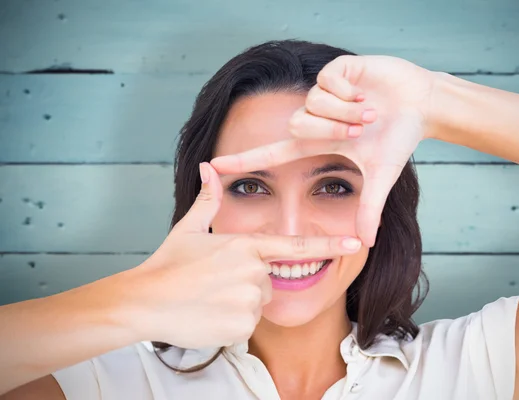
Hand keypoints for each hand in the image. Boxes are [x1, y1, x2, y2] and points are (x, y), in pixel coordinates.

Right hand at [126, 163, 361, 348]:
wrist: (144, 302)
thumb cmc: (167, 265)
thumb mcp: (189, 230)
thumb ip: (208, 199)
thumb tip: (208, 167)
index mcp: (245, 245)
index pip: (296, 244)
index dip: (328, 244)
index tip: (356, 243)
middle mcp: (253, 271)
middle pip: (267, 280)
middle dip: (247, 283)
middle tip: (215, 284)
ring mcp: (249, 299)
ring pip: (257, 303)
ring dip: (238, 303)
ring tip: (209, 298)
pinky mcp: (242, 324)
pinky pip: (246, 324)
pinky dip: (230, 322)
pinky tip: (209, 315)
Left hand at [211, 55, 437, 245]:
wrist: (420, 104)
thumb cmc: (397, 138)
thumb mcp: (380, 176)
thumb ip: (368, 208)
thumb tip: (367, 243)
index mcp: (318, 141)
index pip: (272, 152)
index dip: (244, 160)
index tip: (212, 166)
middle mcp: (315, 117)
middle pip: (297, 125)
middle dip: (334, 129)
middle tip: (363, 129)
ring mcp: (323, 92)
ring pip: (313, 104)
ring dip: (347, 112)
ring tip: (371, 110)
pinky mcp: (335, 69)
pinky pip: (328, 82)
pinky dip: (351, 92)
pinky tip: (366, 91)